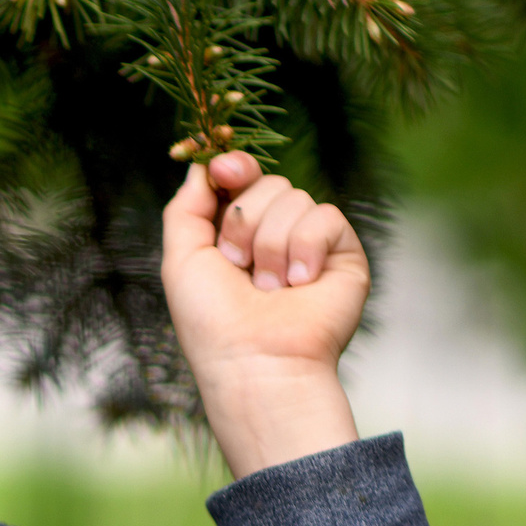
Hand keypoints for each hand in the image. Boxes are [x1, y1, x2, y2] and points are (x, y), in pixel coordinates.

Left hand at [161, 151, 363, 477]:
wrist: (255, 361)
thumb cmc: (213, 321)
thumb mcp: (181, 259)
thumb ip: (186, 208)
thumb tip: (205, 165)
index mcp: (236, 234)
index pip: (241, 178)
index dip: (233, 166)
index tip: (223, 170)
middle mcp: (275, 235)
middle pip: (267, 182)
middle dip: (242, 221)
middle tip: (239, 267)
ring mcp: (310, 244)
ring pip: (295, 197)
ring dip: (270, 244)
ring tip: (270, 288)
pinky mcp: (344, 255)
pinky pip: (326, 217)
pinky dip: (305, 248)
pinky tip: (300, 283)